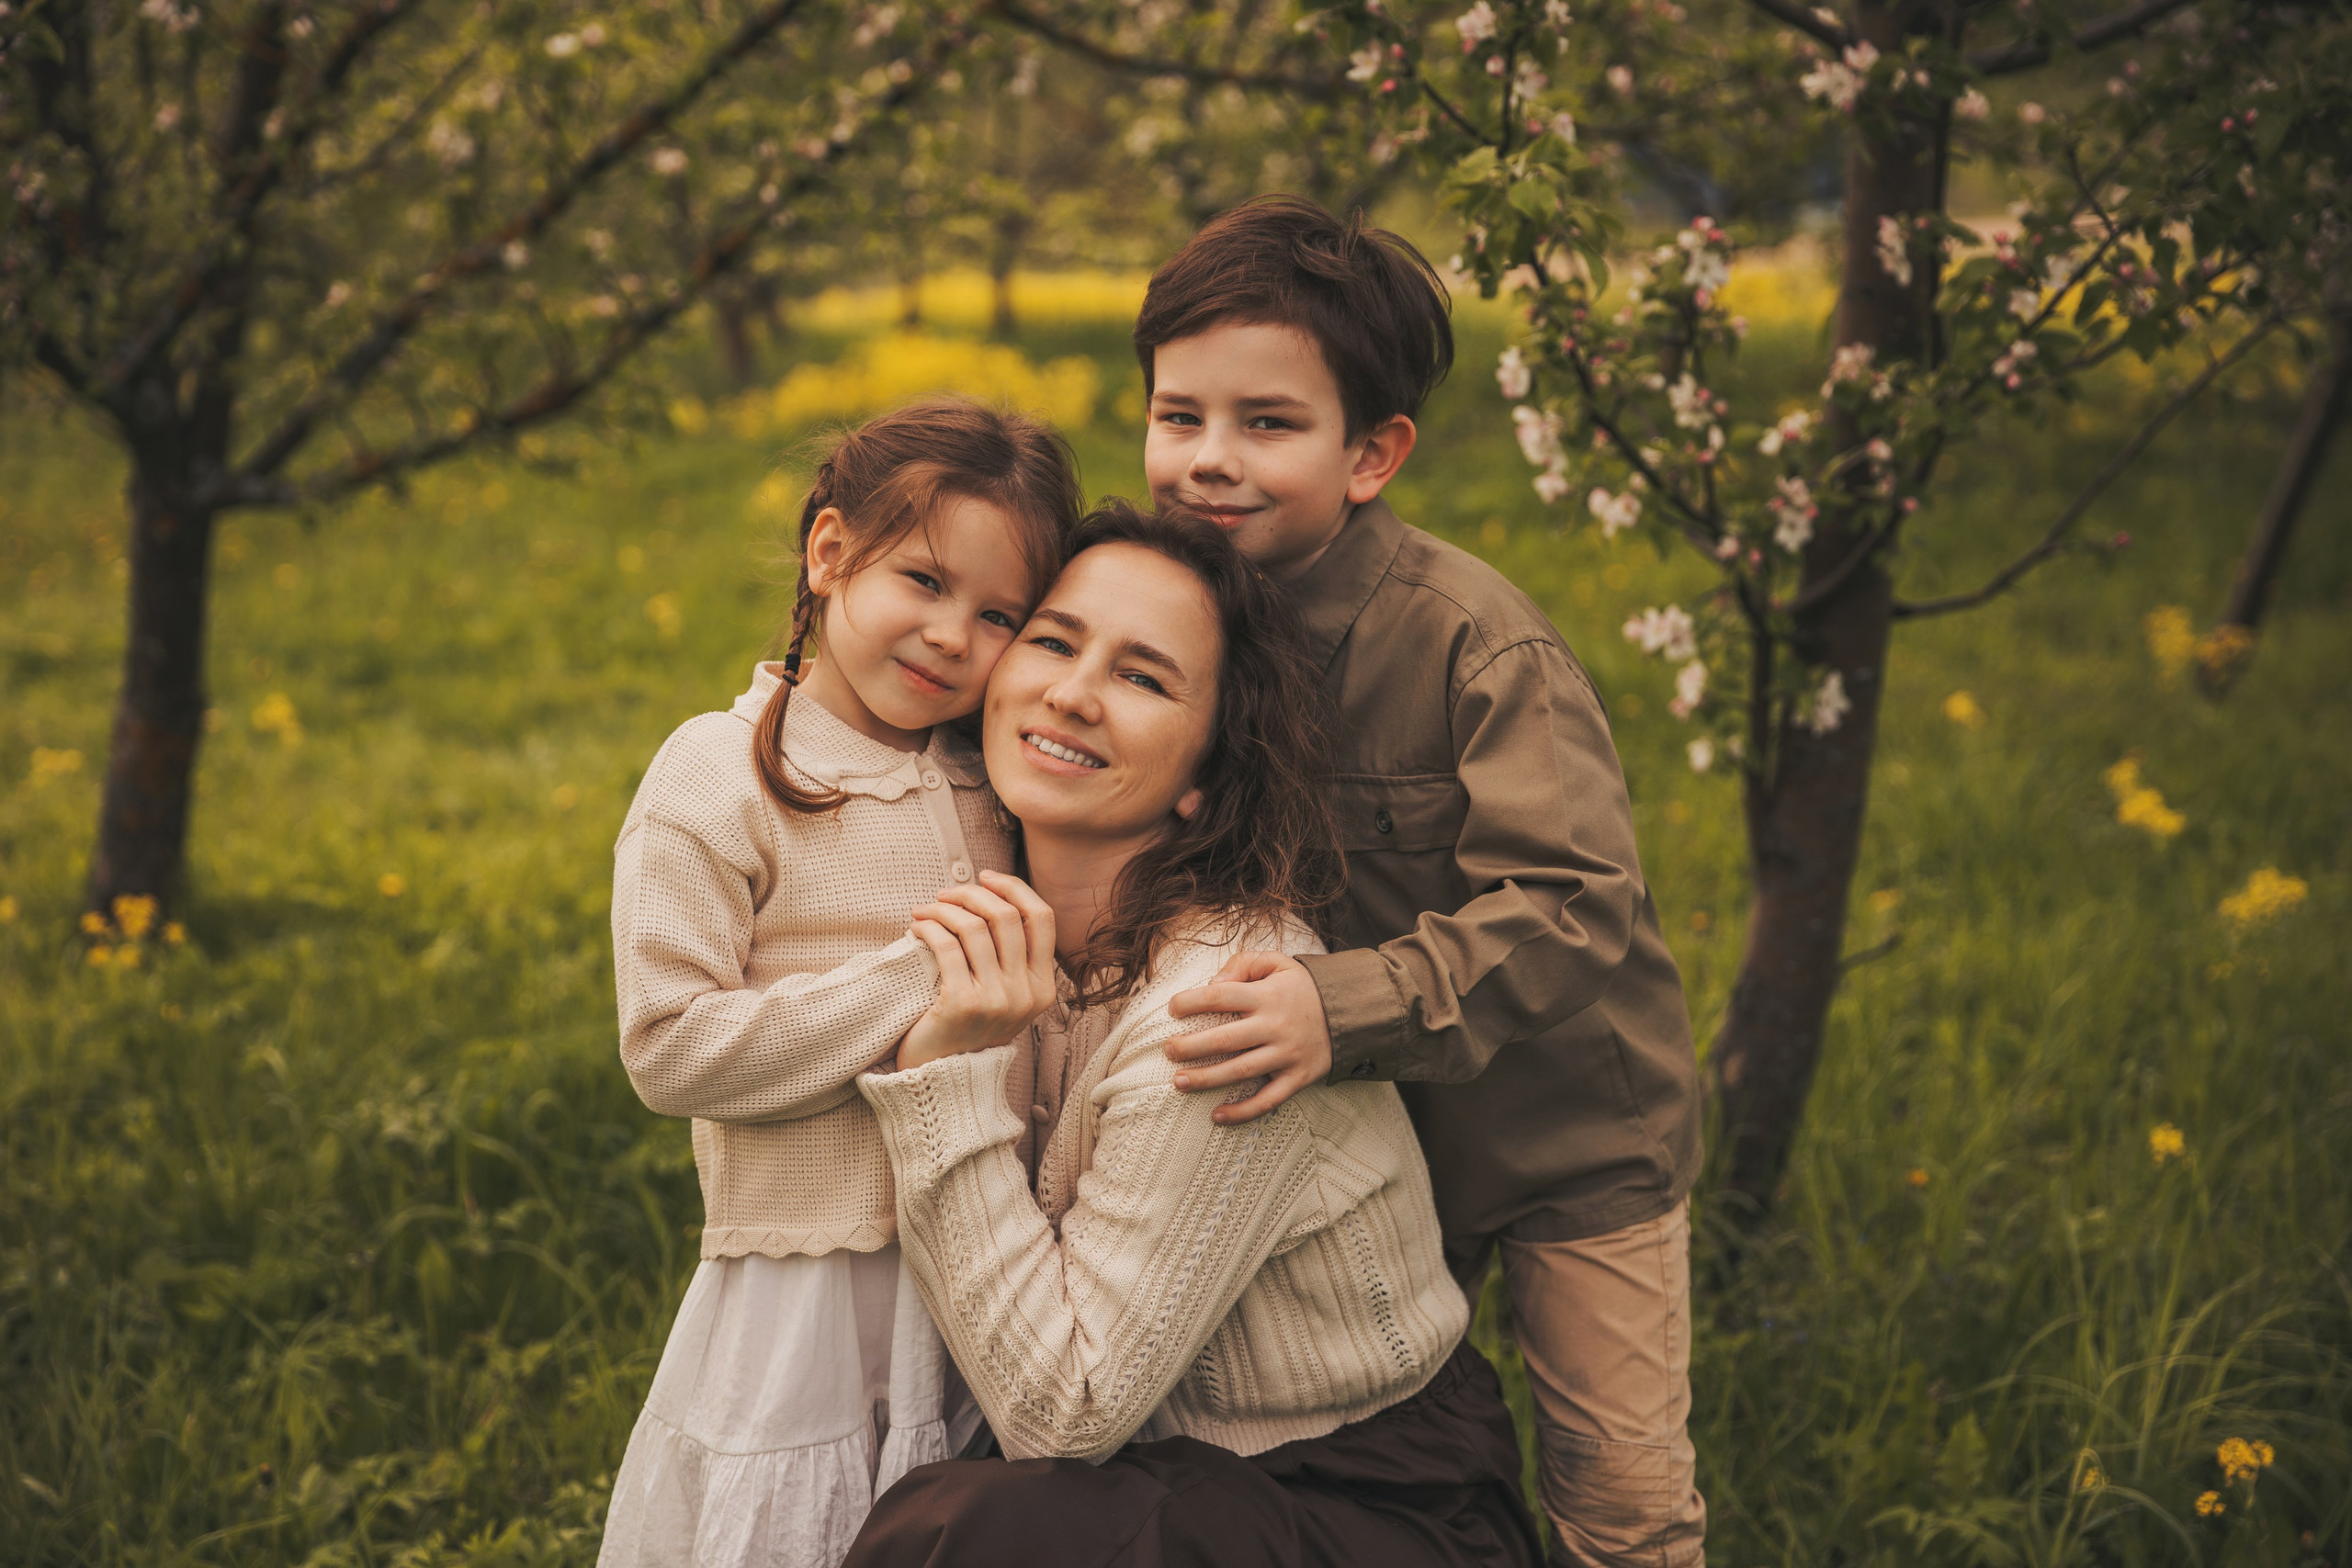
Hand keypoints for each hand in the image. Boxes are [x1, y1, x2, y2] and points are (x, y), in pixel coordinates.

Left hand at [898, 872, 1059, 1070]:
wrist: (940, 1078)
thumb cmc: (966, 1028)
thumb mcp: (1004, 997)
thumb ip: (1009, 957)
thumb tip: (990, 895)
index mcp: (1043, 988)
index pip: (1042, 918)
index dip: (1014, 888)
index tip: (984, 877)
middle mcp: (1026, 994)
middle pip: (1006, 916)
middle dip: (972, 892)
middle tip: (945, 893)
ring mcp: (997, 1001)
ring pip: (974, 927)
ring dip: (944, 908)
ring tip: (925, 909)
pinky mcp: (963, 1005)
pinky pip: (946, 946)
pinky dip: (928, 926)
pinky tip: (917, 926)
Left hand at [1163, 952, 1332, 1124]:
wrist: (1352, 1012)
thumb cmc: (1304, 987)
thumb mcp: (1278, 962)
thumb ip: (1243, 964)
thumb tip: (1213, 983)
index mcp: (1266, 996)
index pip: (1219, 997)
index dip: (1190, 1002)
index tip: (1172, 1009)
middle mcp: (1274, 1026)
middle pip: (1224, 1039)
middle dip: (1190, 1046)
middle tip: (1168, 1050)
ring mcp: (1286, 1055)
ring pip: (1240, 1071)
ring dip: (1206, 1079)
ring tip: (1178, 1082)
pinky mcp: (1298, 1078)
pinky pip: (1268, 1100)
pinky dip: (1243, 1111)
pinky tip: (1217, 1116)